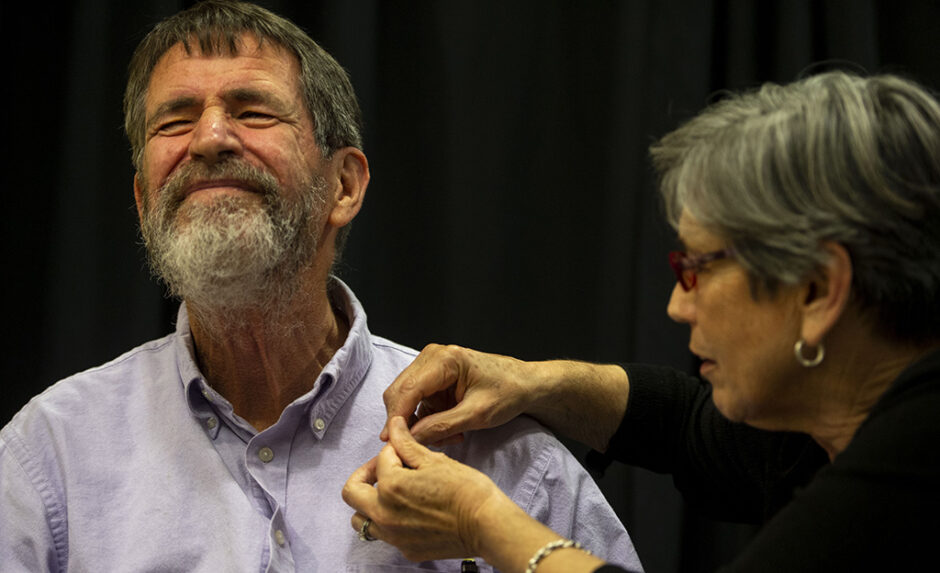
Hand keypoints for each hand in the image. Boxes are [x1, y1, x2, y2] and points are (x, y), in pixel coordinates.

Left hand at [342, 416, 509, 561]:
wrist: (487, 525)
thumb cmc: (466, 490)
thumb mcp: (435, 460)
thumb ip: (407, 444)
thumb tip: (395, 426)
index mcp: (390, 487)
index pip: (380, 459)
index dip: (394, 449)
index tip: (405, 449)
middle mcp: (384, 514)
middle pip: (352, 493)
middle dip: (366, 475)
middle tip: (385, 469)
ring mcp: (394, 536)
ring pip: (361, 520)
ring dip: (369, 503)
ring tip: (391, 493)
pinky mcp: (406, 550)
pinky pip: (384, 535)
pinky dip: (388, 521)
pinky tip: (409, 512)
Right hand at [381, 344, 535, 444]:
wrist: (524, 384)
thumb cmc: (507, 392)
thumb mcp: (477, 415)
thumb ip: (441, 426)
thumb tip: (411, 438)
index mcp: (444, 359)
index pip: (408, 389)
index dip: (396, 417)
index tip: (391, 442)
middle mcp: (432, 357)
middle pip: (400, 392)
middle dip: (408, 422)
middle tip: (424, 445)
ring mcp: (431, 366)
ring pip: (406, 400)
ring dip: (421, 423)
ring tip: (450, 437)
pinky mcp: (434, 378)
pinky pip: (418, 403)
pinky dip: (428, 420)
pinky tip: (450, 430)